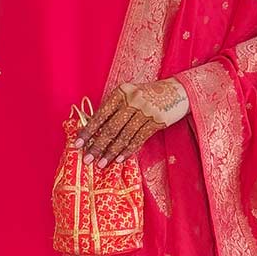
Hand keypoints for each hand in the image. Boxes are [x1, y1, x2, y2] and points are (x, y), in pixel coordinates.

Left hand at [72, 79, 189, 167]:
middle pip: (111, 128)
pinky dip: (128, 150)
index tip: (78, 143)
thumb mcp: (130, 95)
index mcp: (121, 92)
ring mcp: (145, 111)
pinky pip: (139, 139)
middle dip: (97, 145)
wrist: (178, 91)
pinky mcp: (157, 121)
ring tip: (101, 164)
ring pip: (124, 136)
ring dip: (111, 152)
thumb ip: (115, 109)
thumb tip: (95, 130)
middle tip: (87, 159)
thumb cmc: (149, 95)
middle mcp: (132, 100)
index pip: (101, 114)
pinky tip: (119, 159)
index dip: (89, 130)